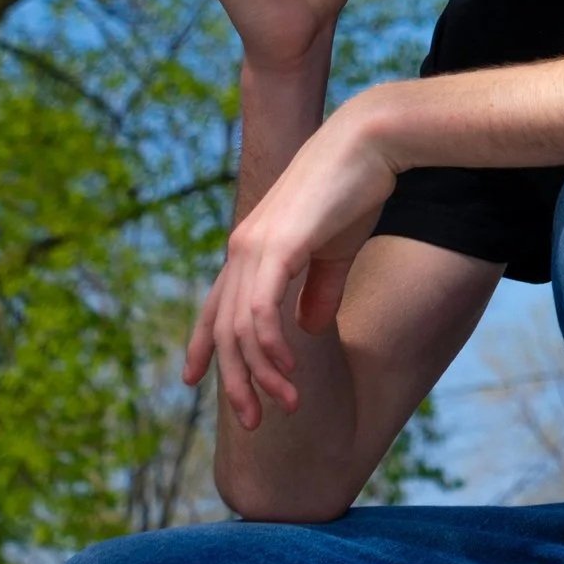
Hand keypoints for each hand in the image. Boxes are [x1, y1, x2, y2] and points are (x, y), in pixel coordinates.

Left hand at [184, 96, 405, 428]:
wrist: (369, 141)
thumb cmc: (355, 189)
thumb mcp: (335, 250)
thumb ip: (319, 290)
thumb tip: (307, 328)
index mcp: (251, 247)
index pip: (217, 305)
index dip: (203, 344)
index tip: (194, 381)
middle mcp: (242, 249)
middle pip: (223, 330)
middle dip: (234, 382)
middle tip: (252, 422)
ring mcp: (255, 247)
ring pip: (240, 330)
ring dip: (260, 375)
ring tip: (284, 406)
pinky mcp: (277, 247)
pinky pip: (260, 312)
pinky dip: (270, 349)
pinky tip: (288, 372)